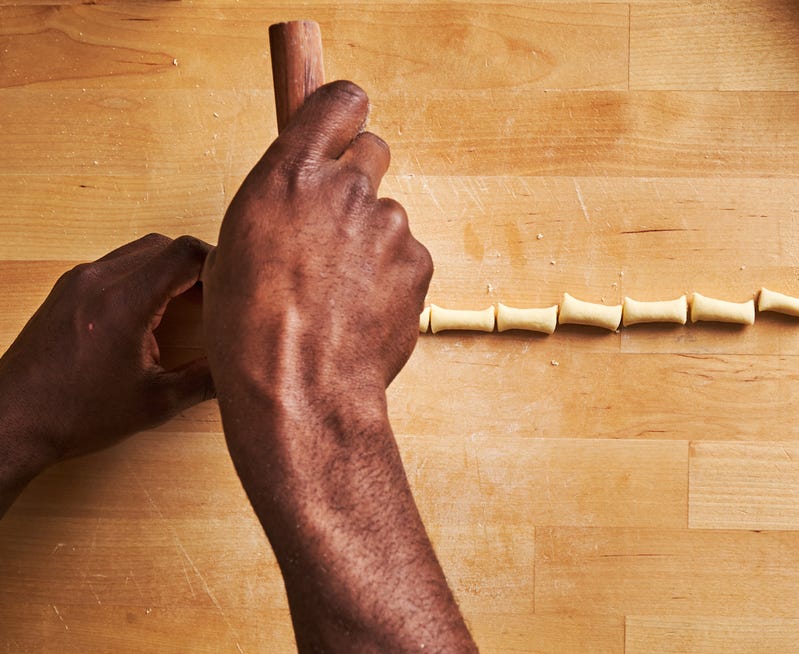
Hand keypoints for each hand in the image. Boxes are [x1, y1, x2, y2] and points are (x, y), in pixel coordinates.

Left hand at [0, 234, 214, 482]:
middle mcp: (98, 281)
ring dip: (169, 271)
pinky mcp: (67, 289)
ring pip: (140, 252)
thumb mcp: (156, 403)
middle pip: (164, 246)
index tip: (233, 289)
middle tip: (216, 299)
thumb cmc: (77, 415)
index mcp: (124, 303)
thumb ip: (205, 380)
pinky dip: (143, 278)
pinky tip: (152, 315)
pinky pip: (116, 265)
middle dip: (197, 267)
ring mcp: (78, 281)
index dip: (219, 265)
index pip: (185, 254)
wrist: (12, 422)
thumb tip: (242, 369)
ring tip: (188, 307)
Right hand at [203, 80, 431, 449]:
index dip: (345, 114)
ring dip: (371, 240)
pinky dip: (392, 276)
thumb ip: (276, 204)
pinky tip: (363, 309)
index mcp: (288, 177)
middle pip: (372, 151)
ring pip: (388, 215)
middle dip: (358, 179)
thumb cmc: (252, 330)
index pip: (338, 102)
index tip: (345, 127)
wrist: (298, 387)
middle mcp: (343, 189)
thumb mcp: (234, 249)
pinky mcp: (417, 261)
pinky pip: (407, 256)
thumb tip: (294, 201)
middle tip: (339, 225)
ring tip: (342, 291)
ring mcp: (387, 224)